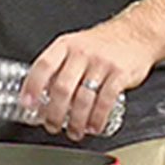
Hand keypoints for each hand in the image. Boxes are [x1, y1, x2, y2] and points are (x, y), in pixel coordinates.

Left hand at [20, 22, 157, 140]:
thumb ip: (58, 68)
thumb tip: (39, 96)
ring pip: (83, 98)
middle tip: (51, 125)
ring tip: (73, 132)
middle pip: (62, 88)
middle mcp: (81, 53)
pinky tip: (93, 126)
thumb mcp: (74, 47)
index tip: (27, 104)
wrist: (136, 33)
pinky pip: (105, 101)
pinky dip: (97, 118)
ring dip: (76, 121)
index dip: (32, 87)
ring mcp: (101, 63)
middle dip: (54, 113)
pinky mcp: (119, 73)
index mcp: (65, 46)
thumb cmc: (101, 44)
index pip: (43, 66)